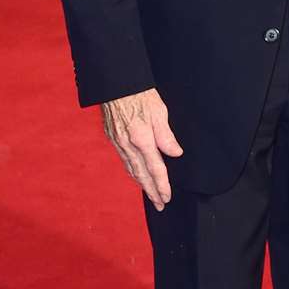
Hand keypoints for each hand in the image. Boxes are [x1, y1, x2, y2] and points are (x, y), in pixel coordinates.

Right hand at [101, 87, 182, 209]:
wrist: (115, 84)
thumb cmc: (139, 94)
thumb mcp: (159, 112)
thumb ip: (166, 136)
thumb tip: (175, 153)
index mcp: (141, 139)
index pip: (155, 168)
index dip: (162, 185)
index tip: (167, 197)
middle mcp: (128, 144)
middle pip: (142, 175)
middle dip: (152, 192)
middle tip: (160, 204)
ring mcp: (118, 142)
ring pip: (131, 169)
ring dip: (141, 184)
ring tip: (151, 194)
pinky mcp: (113, 138)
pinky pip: (124, 160)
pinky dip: (132, 171)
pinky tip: (137, 175)